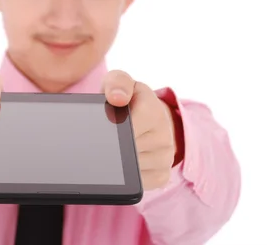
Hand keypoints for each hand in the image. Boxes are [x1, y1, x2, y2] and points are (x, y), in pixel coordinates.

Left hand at [102, 70, 176, 190]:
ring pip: (131, 169)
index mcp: (154, 109)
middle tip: (100, 142)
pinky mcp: (162, 175)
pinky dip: (125, 177)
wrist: (146, 117)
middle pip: (128, 150)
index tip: (104, 129)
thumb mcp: (118, 83)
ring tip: (111, 149)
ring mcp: (165, 156)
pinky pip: (139, 183)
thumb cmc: (126, 100)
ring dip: (116, 162)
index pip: (132, 125)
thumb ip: (117, 83)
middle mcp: (165, 134)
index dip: (114, 129)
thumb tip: (117, 98)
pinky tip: (120, 164)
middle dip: (111, 147)